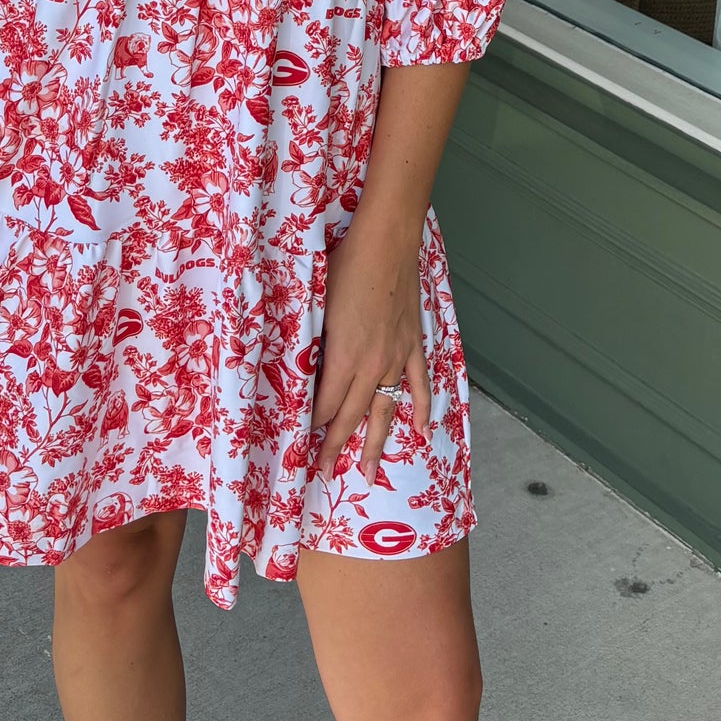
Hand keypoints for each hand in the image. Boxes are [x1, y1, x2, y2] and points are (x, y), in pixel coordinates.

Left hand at [313, 208, 431, 481]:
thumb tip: (301, 369)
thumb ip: (312, 344)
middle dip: (335, 448)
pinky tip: (420, 431)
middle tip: (323, 475)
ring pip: (385, 411)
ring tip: (368, 475)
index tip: (299, 443)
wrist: (386, 245)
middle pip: (351, 417)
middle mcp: (371, 367)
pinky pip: (419, 385)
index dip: (311, 426)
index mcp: (343, 358)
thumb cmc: (344, 268)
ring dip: (375, 444)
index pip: (325, 405)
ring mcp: (396, 359)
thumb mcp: (316, 306)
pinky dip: (421, 409)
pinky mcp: (413, 346)